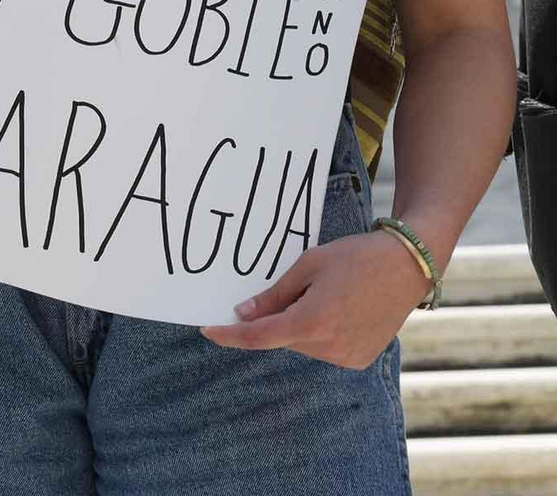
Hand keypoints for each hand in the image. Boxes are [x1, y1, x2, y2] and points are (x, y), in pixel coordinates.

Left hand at [200, 231, 431, 368]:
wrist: (408, 266)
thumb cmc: (355, 257)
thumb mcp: (308, 266)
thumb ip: (273, 296)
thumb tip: (243, 315)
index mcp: (312, 321)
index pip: (259, 337)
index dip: (230, 336)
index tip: (209, 331)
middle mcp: (330, 346)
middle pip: (283, 337)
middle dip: (278, 316)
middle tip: (299, 288)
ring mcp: (347, 356)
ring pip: (302, 344)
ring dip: (301, 324)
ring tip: (328, 294)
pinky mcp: (359, 359)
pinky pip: (324, 349)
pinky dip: (320, 332)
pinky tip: (339, 309)